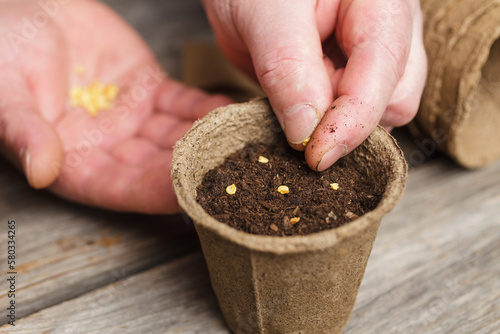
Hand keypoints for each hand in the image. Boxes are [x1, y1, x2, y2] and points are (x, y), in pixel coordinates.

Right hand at [0, 0, 230, 212]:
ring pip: (176, 136)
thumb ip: (25, 131)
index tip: (190, 194)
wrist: (21, 7)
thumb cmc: (1, 50)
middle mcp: (109, 147)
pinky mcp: (148, 89)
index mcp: (73, 162)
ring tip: (240, 143)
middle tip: (233, 173)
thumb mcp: (4, 92)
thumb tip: (40, 170)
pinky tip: (230, 112)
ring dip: (208, 140)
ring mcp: (132, 119)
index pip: (121, 187)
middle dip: (196, 170)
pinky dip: (205, 107)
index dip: (155, 192)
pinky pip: (182, 102)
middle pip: (159, 166)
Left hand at [203, 0, 425, 169]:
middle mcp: (387, 30)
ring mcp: (370, 56)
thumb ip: (289, 68)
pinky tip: (298, 115)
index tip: (316, 155)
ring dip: (335, 127)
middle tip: (296, 123)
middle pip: (395, 98)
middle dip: (348, 123)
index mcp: (380, 3)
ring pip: (377, 113)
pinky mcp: (348, 77)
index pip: (384, 70)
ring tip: (292, 107)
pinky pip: (349, 114)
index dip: (352, 120)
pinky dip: (325, 126)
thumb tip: (307, 131)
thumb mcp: (265, 15)